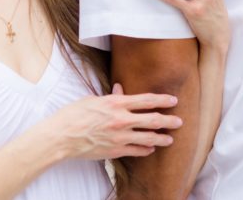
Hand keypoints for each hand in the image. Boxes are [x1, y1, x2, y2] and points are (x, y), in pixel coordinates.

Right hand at [48, 86, 181, 160]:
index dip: (162, 100)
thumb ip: (110, 97)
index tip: (173, 100)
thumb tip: (120, 91)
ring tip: (169, 139)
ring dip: (161, 138)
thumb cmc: (74, 115)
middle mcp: (121, 119)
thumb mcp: (93, 100)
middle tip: (179, 121)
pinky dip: (145, 150)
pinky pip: (136, 151)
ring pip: (148, 138)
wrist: (62, 136)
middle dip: (169, 121)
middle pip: (152, 120)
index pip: (145, 100)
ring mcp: (119, 136)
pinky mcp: (115, 150)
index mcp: (115, 103)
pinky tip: (150, 149)